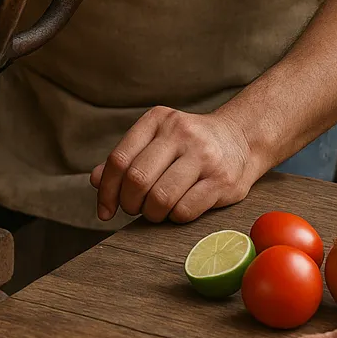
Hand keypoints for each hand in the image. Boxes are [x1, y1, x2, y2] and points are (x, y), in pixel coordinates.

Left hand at [89, 107, 258, 223]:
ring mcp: (204, 156)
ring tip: (155, 210)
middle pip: (137, 180)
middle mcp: (180, 133)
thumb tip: (94, 180)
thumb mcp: (156, 140)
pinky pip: (184, 210)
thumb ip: (126, 158)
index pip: (119, 160)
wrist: (241, 138)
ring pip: (160, 198)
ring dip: (151, 213)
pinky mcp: (222, 180)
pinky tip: (177, 209)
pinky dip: (174, 217)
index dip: (106, 190)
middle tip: (134, 208)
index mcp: (158, 120)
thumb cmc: (189, 144)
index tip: (105, 209)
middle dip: (129, 203)